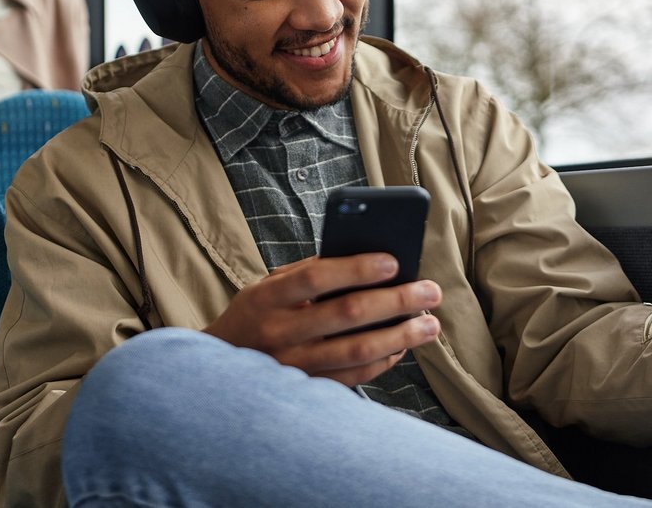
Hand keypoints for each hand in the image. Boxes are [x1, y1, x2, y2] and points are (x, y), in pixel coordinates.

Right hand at [203, 253, 443, 385]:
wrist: (220, 372)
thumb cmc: (255, 316)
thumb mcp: (268, 287)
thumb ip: (309, 273)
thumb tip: (367, 259)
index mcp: (267, 299)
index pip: (317, 278)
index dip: (358, 268)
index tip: (395, 262)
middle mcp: (280, 334)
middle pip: (347, 314)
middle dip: (396, 301)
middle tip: (430, 292)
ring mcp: (294, 367)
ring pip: (358, 351)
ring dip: (401, 336)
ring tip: (430, 325)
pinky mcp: (307, 391)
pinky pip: (355, 377)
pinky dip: (384, 362)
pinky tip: (403, 347)